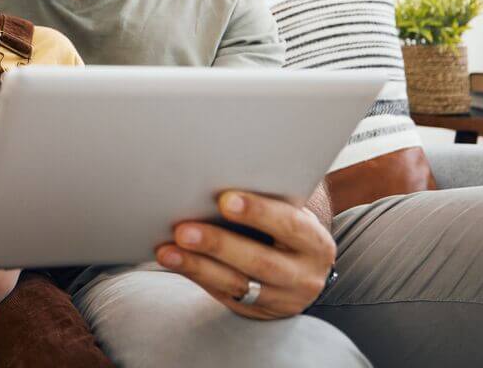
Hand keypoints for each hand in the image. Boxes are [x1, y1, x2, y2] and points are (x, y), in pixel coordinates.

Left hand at [155, 191, 335, 319]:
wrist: (299, 276)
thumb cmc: (286, 230)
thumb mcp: (291, 217)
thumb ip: (270, 202)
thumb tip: (220, 172)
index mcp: (315, 243)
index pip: (289, 225)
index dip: (258, 212)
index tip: (225, 199)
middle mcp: (303, 275)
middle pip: (259, 262)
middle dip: (219, 244)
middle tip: (184, 230)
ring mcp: (280, 298)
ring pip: (236, 284)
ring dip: (197, 265)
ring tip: (167, 251)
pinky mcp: (254, 311)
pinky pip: (221, 293)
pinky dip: (194, 275)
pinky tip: (173, 260)